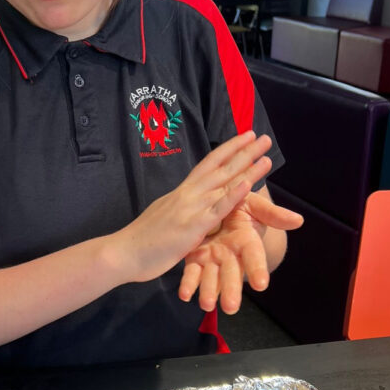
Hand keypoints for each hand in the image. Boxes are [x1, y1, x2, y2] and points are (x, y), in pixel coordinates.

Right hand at [113, 131, 273, 284]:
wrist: (123, 252)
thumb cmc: (141, 240)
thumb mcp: (163, 215)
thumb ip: (178, 208)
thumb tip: (184, 204)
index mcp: (181, 192)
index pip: (208, 164)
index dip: (228, 149)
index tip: (244, 136)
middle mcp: (188, 194)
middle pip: (221, 168)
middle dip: (243, 151)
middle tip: (264, 137)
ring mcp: (191, 208)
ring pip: (223, 183)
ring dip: (246, 168)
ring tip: (266, 154)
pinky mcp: (193, 227)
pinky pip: (217, 209)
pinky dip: (233, 195)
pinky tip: (248, 184)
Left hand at [178, 188, 303, 313]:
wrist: (219, 206)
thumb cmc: (241, 205)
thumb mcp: (255, 205)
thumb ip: (272, 214)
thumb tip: (298, 220)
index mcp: (247, 241)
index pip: (254, 256)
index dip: (258, 269)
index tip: (261, 285)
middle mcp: (231, 254)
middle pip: (232, 273)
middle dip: (232, 290)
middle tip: (231, 308)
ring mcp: (214, 258)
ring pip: (211, 277)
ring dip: (209, 292)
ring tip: (206, 305)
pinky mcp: (196, 258)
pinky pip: (192, 272)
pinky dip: (188, 284)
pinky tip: (184, 295)